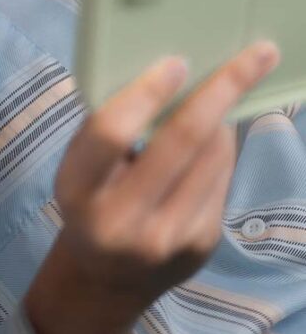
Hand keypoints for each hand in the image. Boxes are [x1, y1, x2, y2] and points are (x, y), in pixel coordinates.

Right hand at [24, 41, 280, 333]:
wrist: (105, 278)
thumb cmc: (89, 198)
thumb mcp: (79, 166)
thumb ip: (107, 128)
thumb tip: (164, 73)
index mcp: (79, 190)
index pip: (112, 132)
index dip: (146, 93)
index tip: (177, 61)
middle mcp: (123, 220)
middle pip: (181, 141)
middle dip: (221, 91)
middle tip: (254, 55)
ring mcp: (168, 237)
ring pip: (212, 158)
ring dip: (225, 115)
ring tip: (230, 85)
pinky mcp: (201, 244)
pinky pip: (221, 179)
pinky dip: (221, 147)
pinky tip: (214, 133)